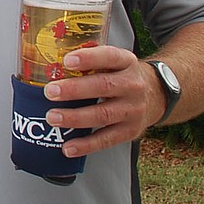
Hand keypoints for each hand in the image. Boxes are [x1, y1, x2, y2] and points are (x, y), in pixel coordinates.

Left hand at [42, 45, 163, 157]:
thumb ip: (89, 61)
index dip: (88, 58)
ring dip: (75, 117)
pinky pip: (107, 139)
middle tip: (50, 92)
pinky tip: (68, 147)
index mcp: (126, 62)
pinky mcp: (131, 131)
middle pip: (104, 86)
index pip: (109, 57)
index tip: (67, 61)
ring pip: (103, 115)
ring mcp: (133, 109)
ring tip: (52, 117)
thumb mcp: (114, 62)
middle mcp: (133, 85)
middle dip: (74, 90)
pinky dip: (86, 145)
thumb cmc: (121, 76)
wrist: (154, 95)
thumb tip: (49, 63)